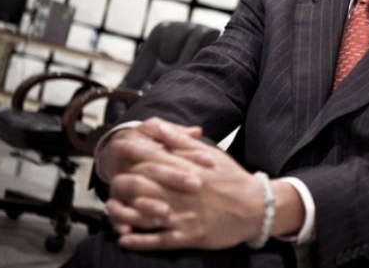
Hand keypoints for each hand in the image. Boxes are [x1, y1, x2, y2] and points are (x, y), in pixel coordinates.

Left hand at [105, 118, 264, 250]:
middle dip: (122, 182)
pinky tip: (125, 238)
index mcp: (187, 169)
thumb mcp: (211, 154)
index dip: (132, 152)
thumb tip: (158, 128)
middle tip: (111, 179)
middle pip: (142, 185)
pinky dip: (140, 240)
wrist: (257, 208)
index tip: (119, 146)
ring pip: (145, 214)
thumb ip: (181, 142)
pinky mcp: (190, 236)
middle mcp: (182, 192)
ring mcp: (185, 216)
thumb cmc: (233, 179)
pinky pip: (159, 241)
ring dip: (123, 212)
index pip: (152, 158)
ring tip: (111, 207)